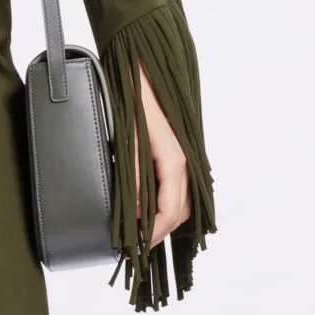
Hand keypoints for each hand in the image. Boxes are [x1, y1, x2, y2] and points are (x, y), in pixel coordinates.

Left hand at [133, 62, 190, 248]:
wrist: (142, 64)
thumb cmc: (134, 95)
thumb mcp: (128, 137)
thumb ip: (132, 175)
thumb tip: (132, 212)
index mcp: (175, 160)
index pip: (170, 212)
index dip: (153, 235)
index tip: (135, 249)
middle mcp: (185, 160)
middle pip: (180, 211)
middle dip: (160, 232)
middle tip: (135, 247)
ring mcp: (183, 156)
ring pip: (182, 200)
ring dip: (165, 219)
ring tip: (141, 232)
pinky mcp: (176, 151)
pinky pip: (178, 186)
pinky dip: (166, 203)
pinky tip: (148, 206)